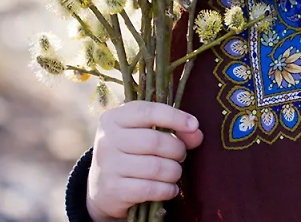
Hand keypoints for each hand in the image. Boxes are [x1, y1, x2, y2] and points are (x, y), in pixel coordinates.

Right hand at [86, 101, 204, 221]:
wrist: (103, 188)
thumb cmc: (131, 153)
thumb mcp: (145, 134)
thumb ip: (173, 130)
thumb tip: (197, 134)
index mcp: (114, 118)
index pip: (148, 112)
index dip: (175, 117)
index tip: (194, 125)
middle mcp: (107, 139)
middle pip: (155, 141)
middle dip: (177, 150)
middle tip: (181, 155)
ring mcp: (108, 165)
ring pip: (156, 167)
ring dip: (174, 172)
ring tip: (174, 173)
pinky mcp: (113, 190)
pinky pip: (150, 189)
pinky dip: (167, 190)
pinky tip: (170, 189)